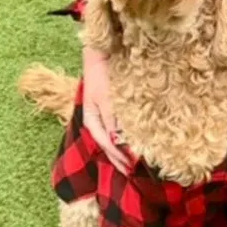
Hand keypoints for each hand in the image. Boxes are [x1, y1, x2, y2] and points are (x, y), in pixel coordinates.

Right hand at [82, 45, 130, 172]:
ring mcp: (102, 116)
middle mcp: (96, 121)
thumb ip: (112, 121)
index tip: (132, 167)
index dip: (118, 157)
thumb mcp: (106, 99)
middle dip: (120, 160)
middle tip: (134, 172)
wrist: (100, 54)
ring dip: (122, 152)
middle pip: (107, 146)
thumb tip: (119, 143)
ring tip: (134, 164)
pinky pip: (116, 130)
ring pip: (111, 140)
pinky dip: (124, 139)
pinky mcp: (110, 109)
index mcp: (92, 121)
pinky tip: (133, 143)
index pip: (106, 145)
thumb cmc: (102, 76)